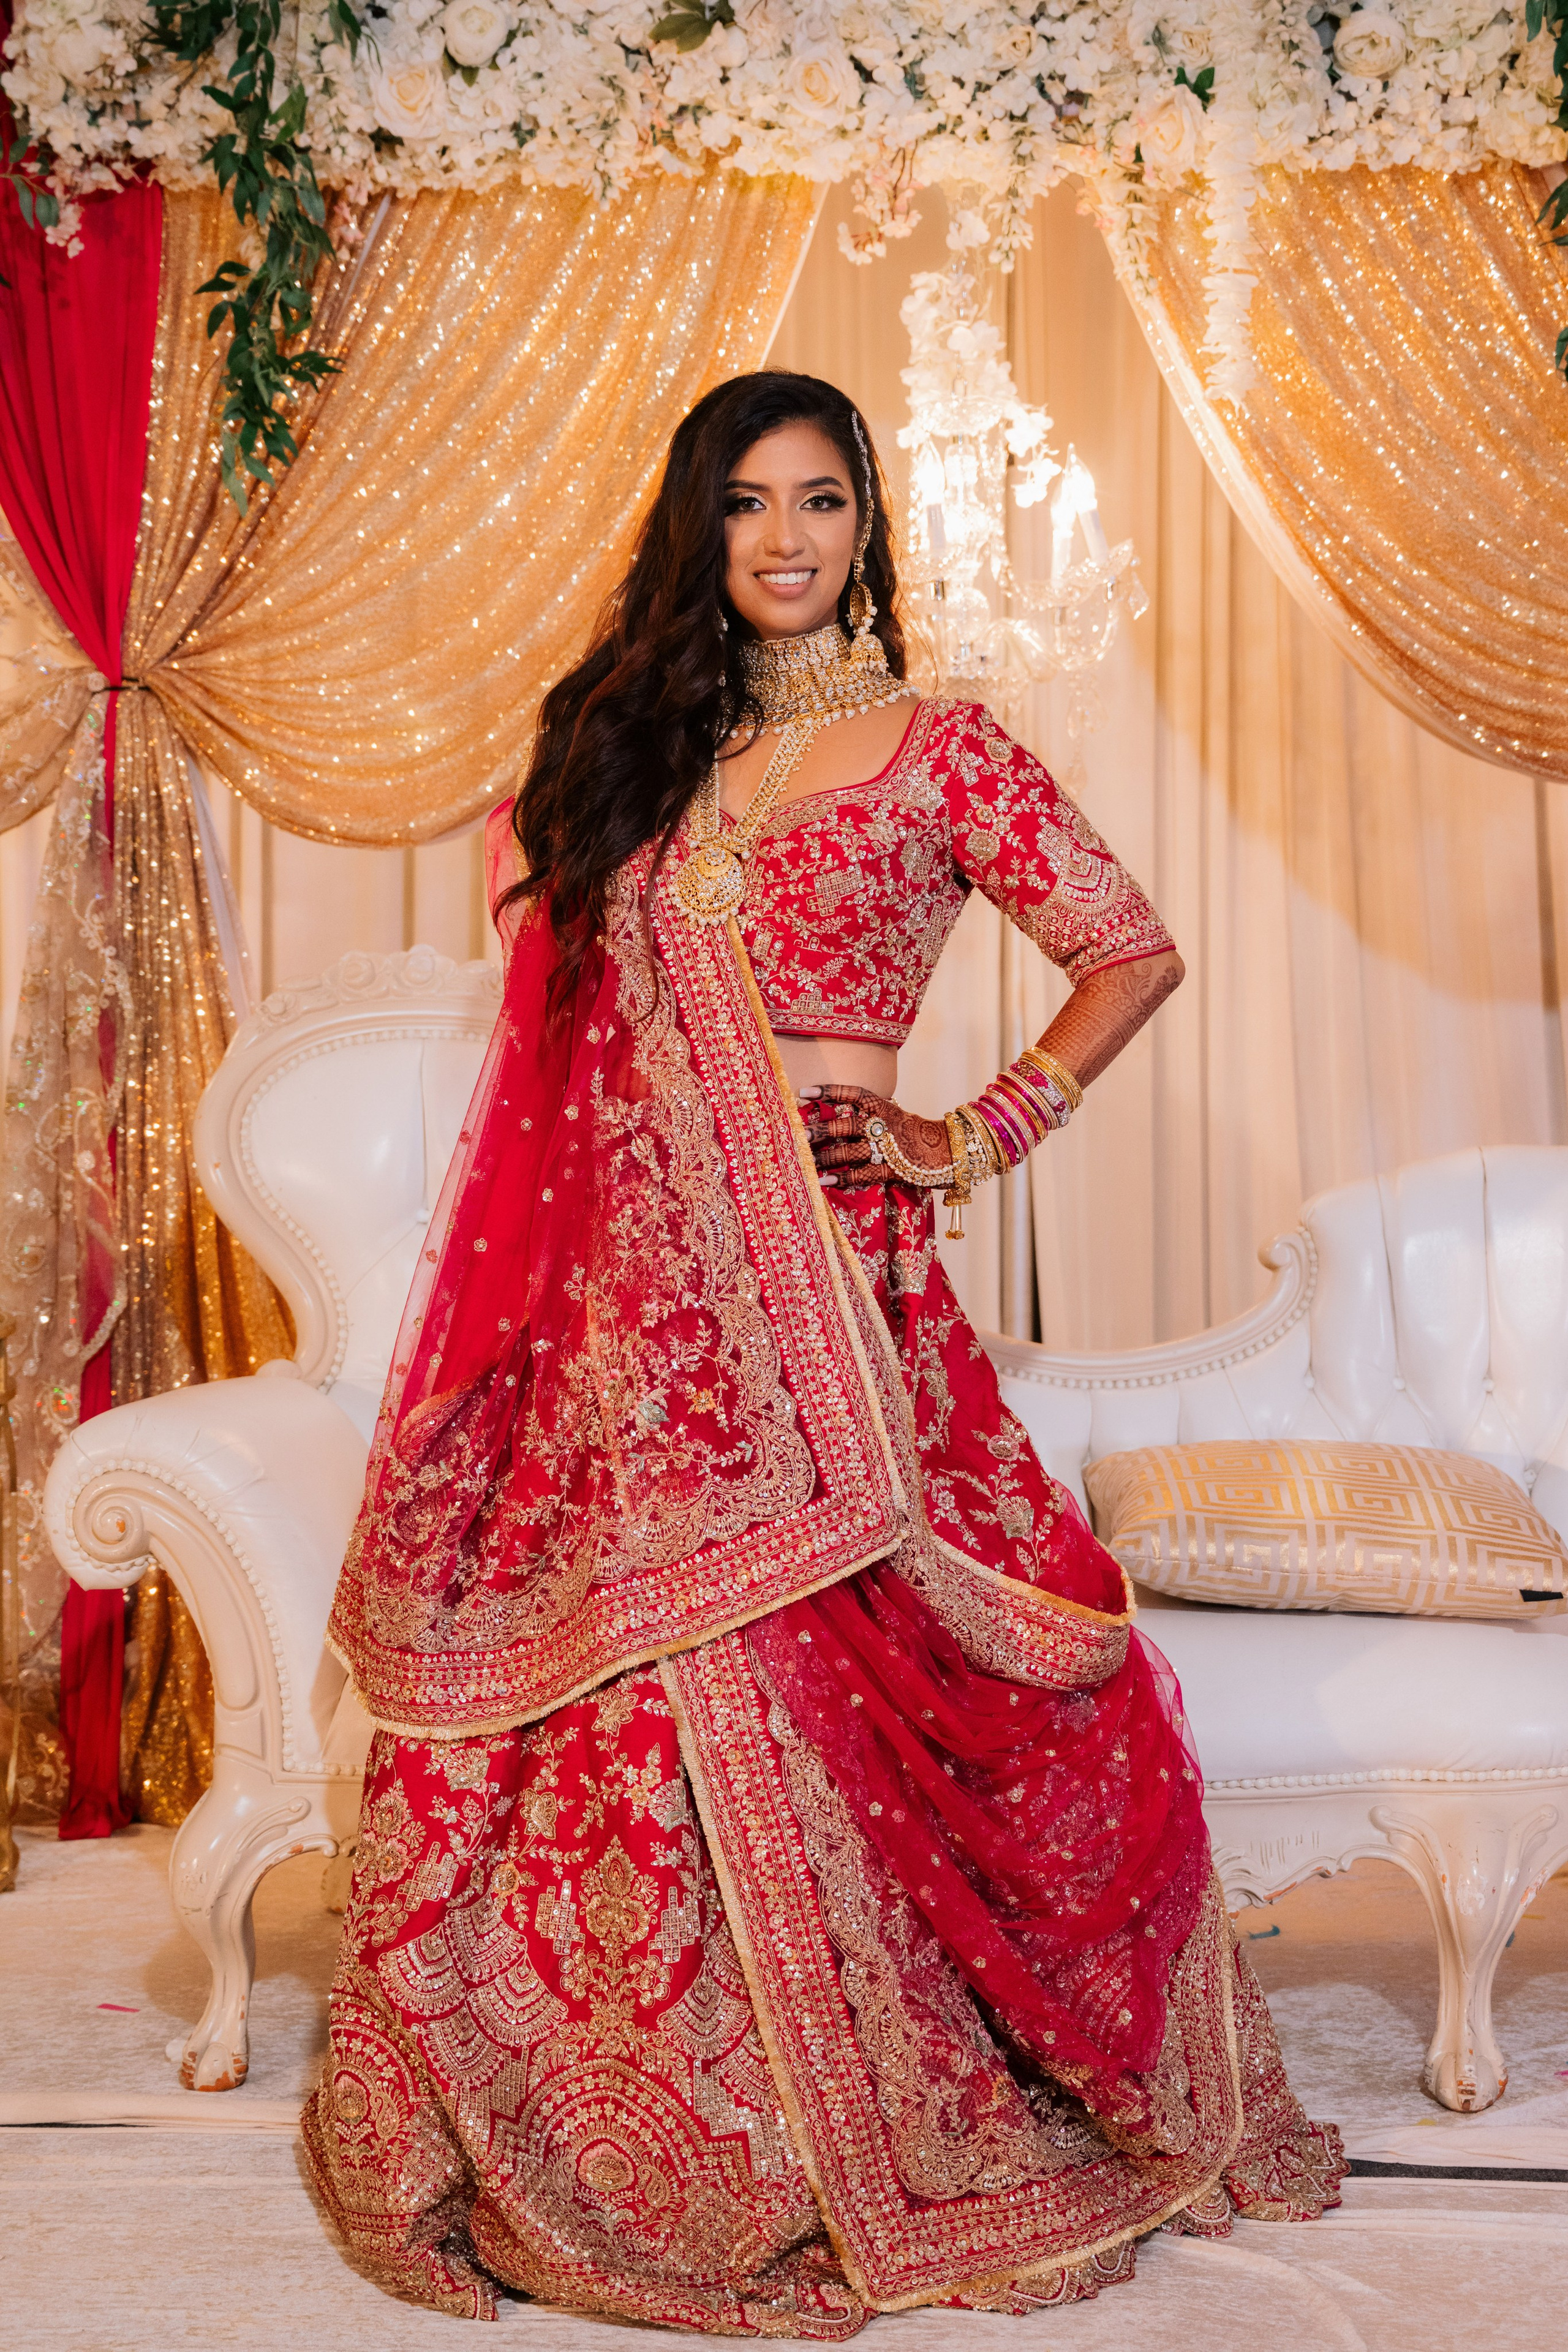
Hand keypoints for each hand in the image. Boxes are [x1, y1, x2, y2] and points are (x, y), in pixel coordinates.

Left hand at [798, 1084, 952, 1190]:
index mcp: (884, 1108)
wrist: (952, 1151)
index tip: (804, 1092)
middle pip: (845, 1126)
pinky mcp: (891, 1171)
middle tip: (799, 1133)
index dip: (828, 1092)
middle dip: (820, 1130)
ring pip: (849, 1153)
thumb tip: (836, 1121)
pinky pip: (861, 1175)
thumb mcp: (895, 1116)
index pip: (853, 1094)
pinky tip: (825, 1181)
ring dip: (825, 1157)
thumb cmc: (917, 1133)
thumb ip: (870, 1116)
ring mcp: (887, 1149)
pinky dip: (842, 1179)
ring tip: (805, 1161)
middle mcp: (883, 1126)